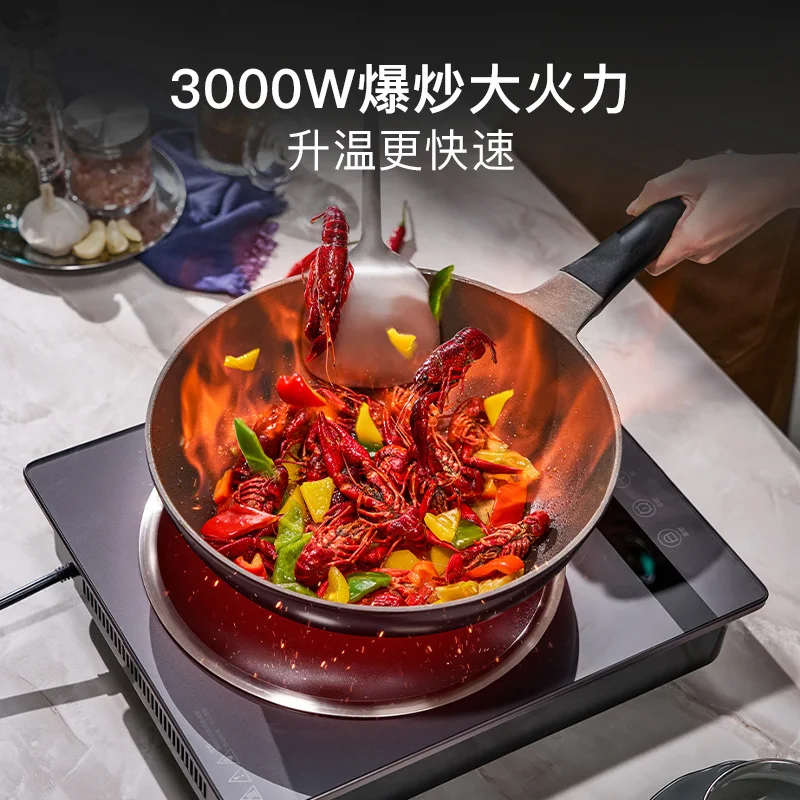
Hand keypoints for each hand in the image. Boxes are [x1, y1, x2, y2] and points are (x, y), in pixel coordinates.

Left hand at [626, 152, 799, 274]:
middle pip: (665, 249)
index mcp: (691, 240)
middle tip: (681, 199)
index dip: (642, 251)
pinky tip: (709, 199)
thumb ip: (655, 192)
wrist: (780, 181)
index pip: (653, 266)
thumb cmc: (744, 177)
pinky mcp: (721, 245)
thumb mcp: (690, 174)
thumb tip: (635, 207)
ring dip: (682, 218)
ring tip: (699, 194)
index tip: (642, 235)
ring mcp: (713, 251)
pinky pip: (697, 236)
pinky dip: (696, 219)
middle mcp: (702, 253)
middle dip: (665, 224)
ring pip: (681, 240)